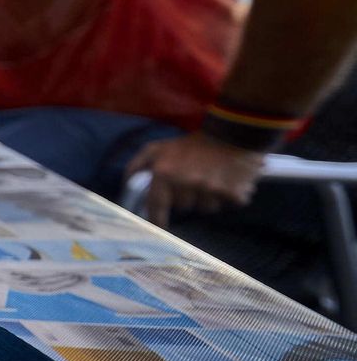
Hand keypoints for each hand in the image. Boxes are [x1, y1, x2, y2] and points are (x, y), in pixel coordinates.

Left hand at [125, 131, 264, 227]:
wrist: (232, 133)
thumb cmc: (191, 144)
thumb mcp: (158, 148)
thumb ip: (138, 165)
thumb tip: (126, 184)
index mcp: (165, 172)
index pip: (156, 204)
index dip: (156, 219)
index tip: (158, 227)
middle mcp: (186, 183)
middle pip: (183, 207)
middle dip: (187, 197)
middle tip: (193, 181)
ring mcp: (211, 189)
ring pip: (206, 208)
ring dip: (207, 198)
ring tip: (212, 179)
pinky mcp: (234, 194)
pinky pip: (228, 205)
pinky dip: (230, 197)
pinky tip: (228, 182)